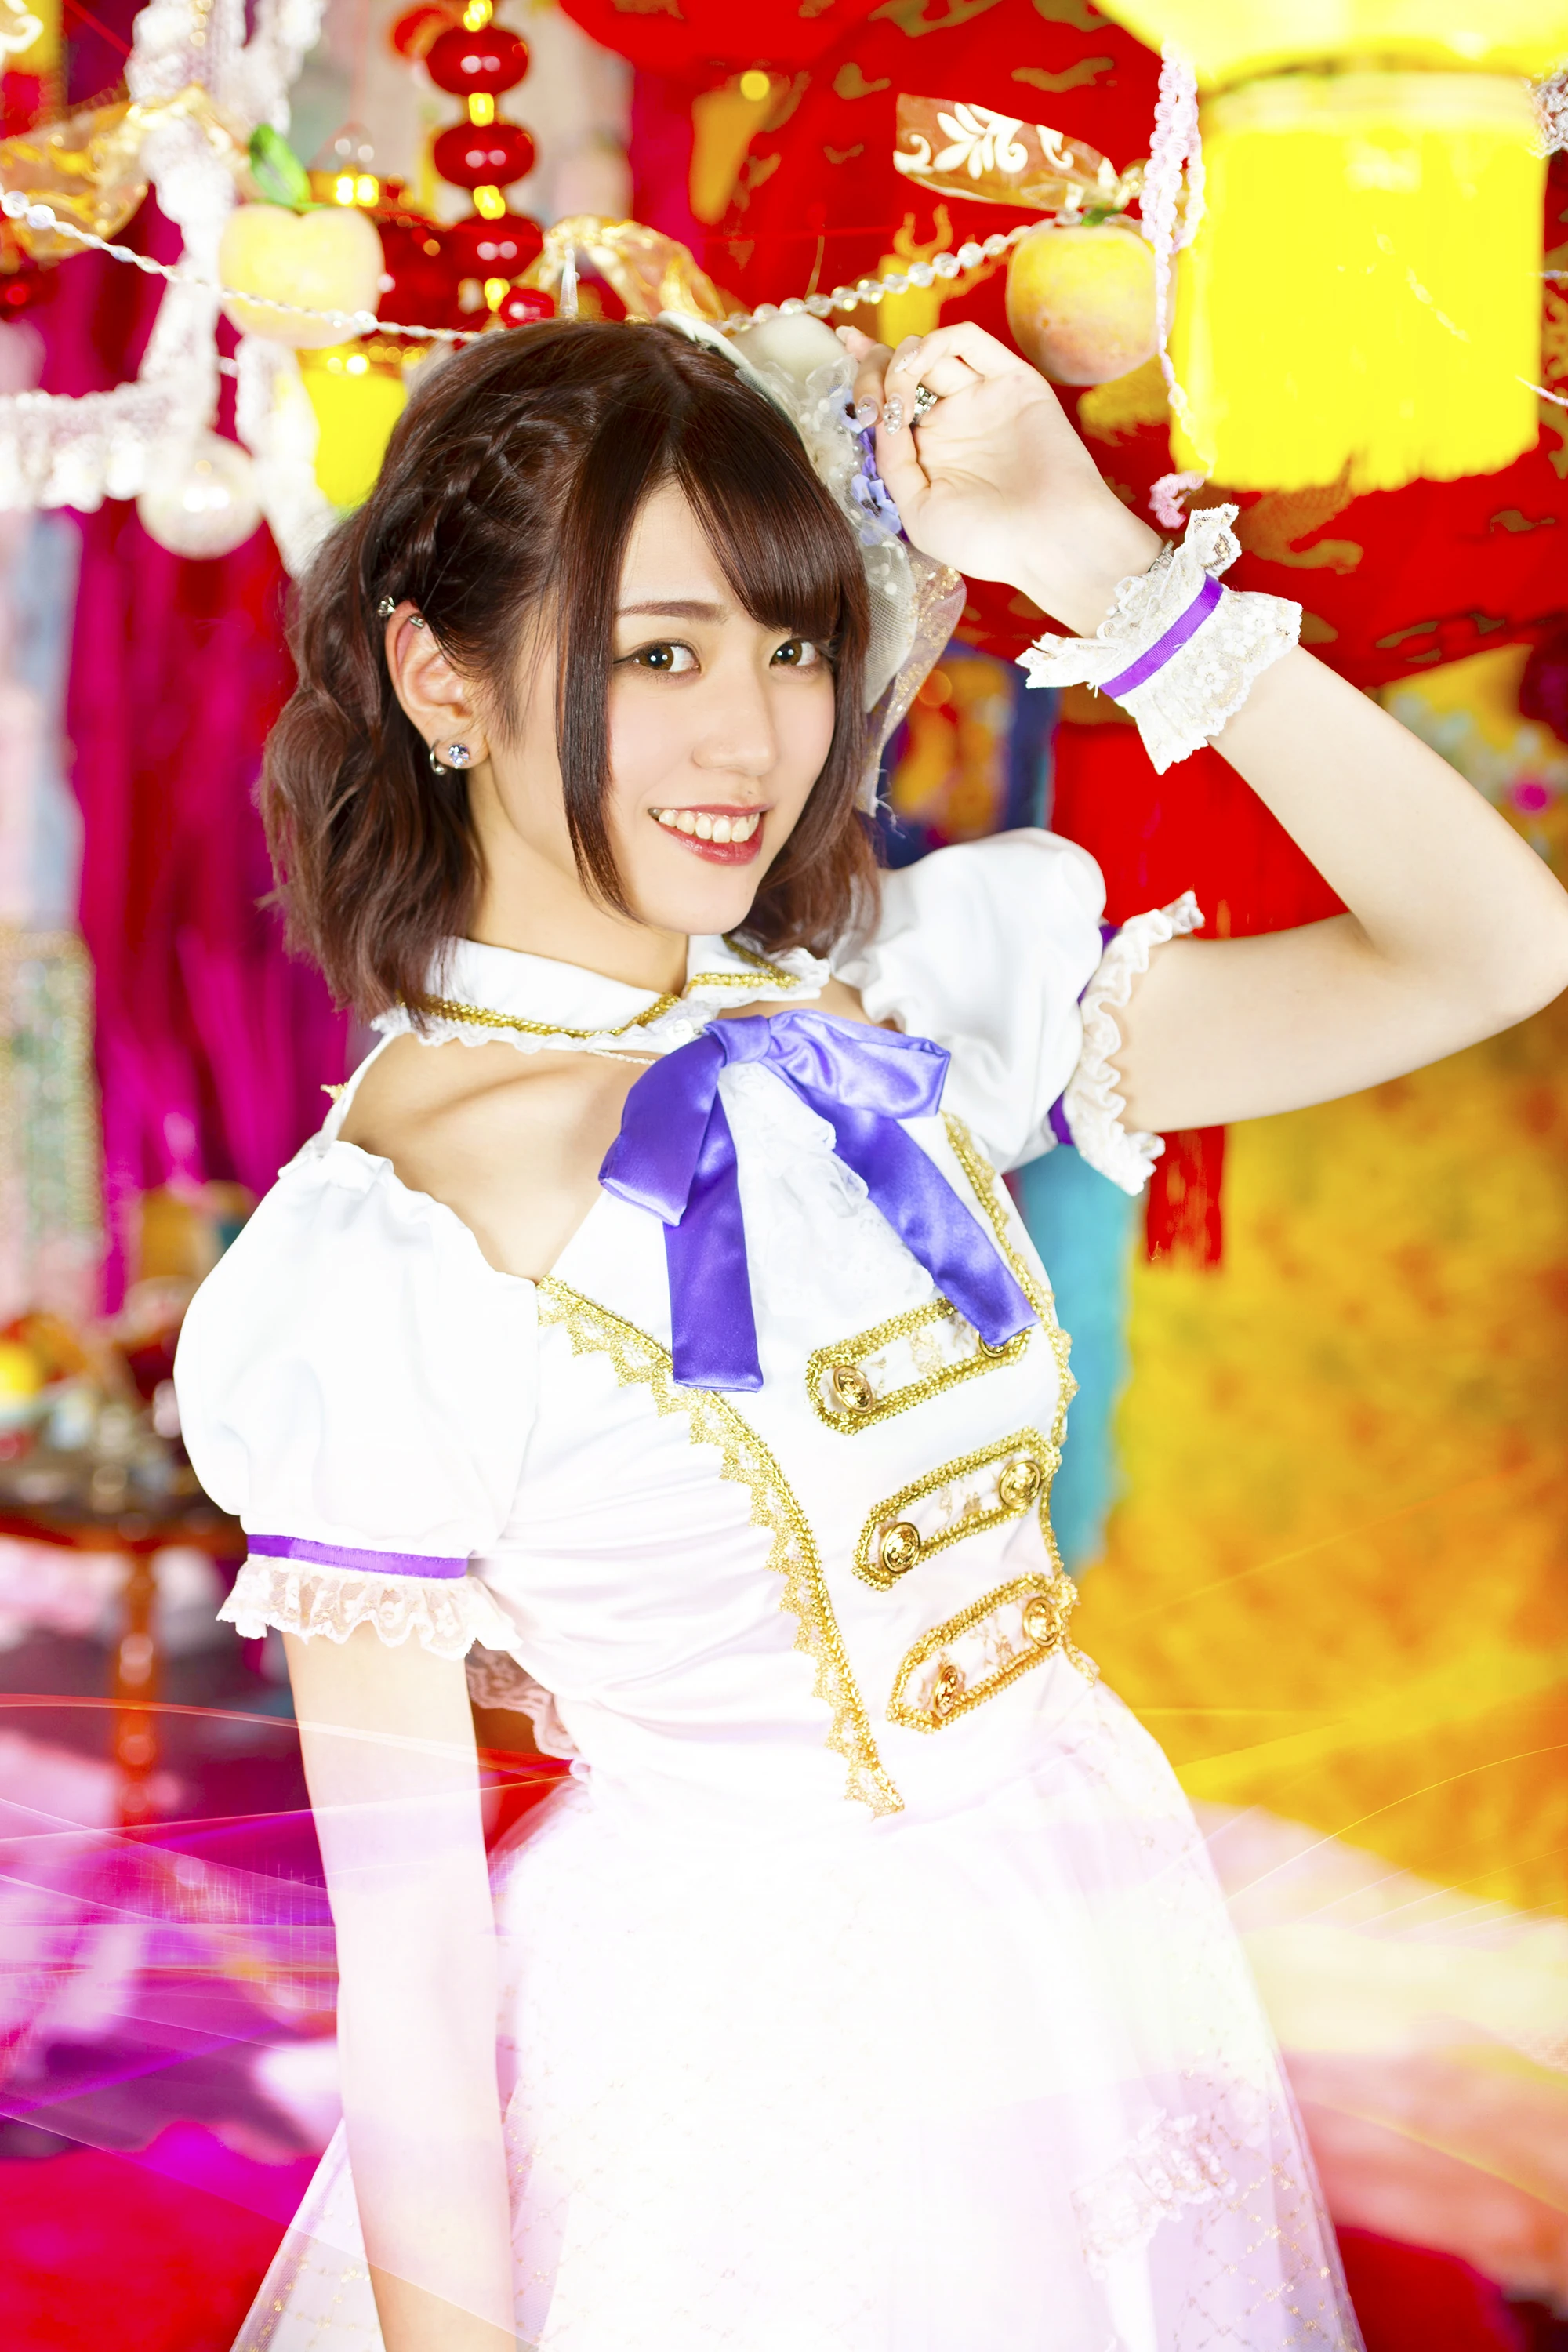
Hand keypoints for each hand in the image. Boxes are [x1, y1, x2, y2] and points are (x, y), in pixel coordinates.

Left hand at [840, 322, 1161, 634]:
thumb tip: (876, 413)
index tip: (838, 365)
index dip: (862, 381)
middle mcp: (953, 421)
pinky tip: (918, 362)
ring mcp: (981, 399)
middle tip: (859, 376)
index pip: (887, 403)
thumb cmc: (986, 541)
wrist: (1049, 541)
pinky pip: (971, 342)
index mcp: (928, 453)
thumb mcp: (917, 509)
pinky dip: (939, 341)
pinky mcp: (1012, 381)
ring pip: (933, 352)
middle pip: (903, 371)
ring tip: (893, 381)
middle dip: (873, 364)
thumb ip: (892, 460)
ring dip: (902, 355)